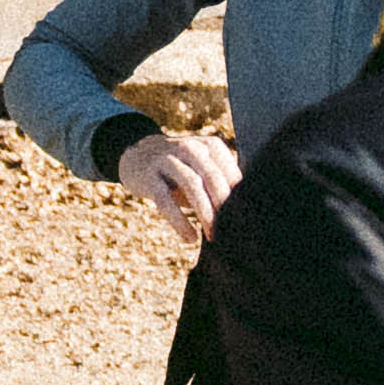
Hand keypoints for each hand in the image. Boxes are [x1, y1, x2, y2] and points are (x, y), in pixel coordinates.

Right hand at [105, 123, 242, 241]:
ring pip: (191, 185)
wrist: (136, 155)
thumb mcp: (202, 171)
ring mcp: (167, 159)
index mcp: (210, 146)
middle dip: (224, 205)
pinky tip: (190, 238)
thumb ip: (223, 186)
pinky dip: (179, 221)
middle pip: (213, 176)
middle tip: (232, 230)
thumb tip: (245, 216)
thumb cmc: (180, 171)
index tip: (247, 221)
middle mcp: (190, 148)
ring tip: (213, 235)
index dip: (240, 197)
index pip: (231, 172)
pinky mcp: (149, 176)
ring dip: (205, 213)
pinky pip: (165, 200)